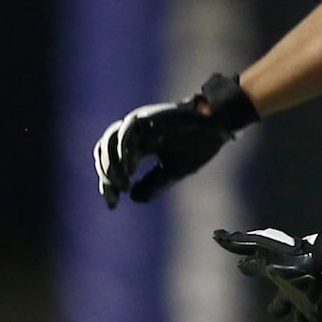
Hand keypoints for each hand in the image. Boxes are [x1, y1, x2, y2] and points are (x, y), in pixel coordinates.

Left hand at [93, 72, 258, 208]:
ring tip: (122, 183)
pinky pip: (128, 131)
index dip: (108, 185)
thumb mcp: (174, 171)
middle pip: (105, 151)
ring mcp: (141, 123)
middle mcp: (135, 133)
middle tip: (116, 195)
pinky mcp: (150, 116)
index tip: (113, 205)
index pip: (112, 164)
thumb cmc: (197, 145)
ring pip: (111, 139)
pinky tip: (131, 170)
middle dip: (106, 176)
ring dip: (112, 163)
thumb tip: (134, 198)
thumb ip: (154, 184)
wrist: (217, 126)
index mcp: (138, 145)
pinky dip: (125, 150)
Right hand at [214, 227, 321, 321]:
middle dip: (280, 309)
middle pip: (285, 304)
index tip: (243, 268)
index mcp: (280, 276)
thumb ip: (241, 244)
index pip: (262, 272)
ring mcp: (310, 306)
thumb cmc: (294, 257)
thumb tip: (216, 235)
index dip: (250, 268)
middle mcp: (295, 292)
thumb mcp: (263, 249)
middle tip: (276, 313)